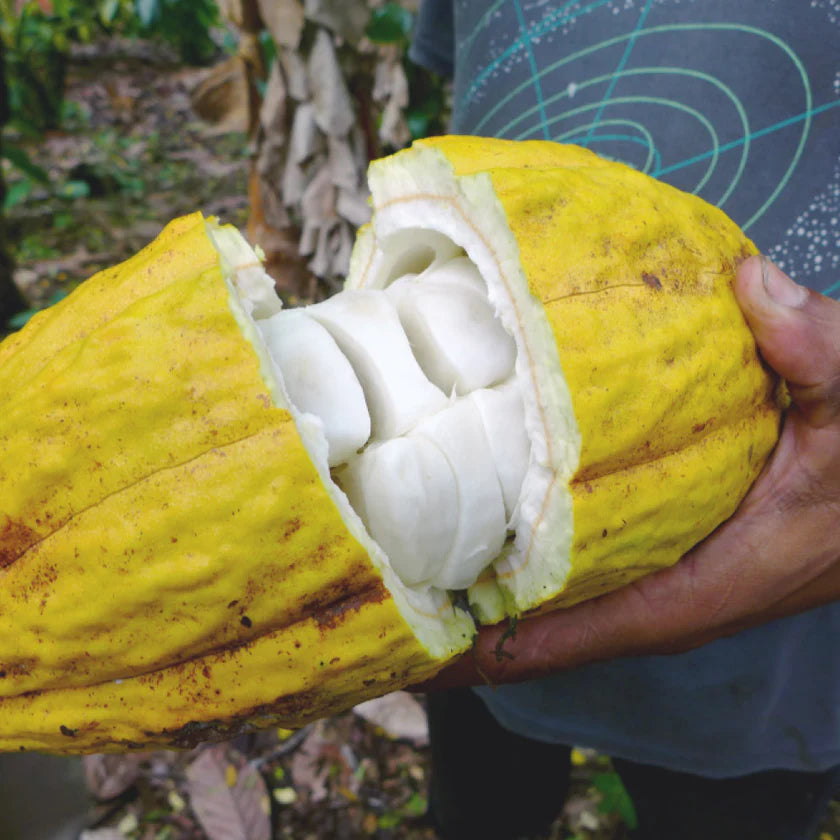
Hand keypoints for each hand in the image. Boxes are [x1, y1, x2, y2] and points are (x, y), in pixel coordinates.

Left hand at [422, 256, 839, 689]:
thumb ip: (819, 351)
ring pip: (559, 595)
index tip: (421, 655)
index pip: (587, 629)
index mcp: (708, 583)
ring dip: (487, 589)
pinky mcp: (664, 542)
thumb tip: (749, 286)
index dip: (501, 648)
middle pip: (552, 625)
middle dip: (471, 626)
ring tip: (408, 567)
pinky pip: (580, 561)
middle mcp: (674, 591)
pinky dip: (525, 554)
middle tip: (386, 602)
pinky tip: (479, 521)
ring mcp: (664, 569)